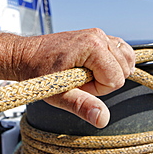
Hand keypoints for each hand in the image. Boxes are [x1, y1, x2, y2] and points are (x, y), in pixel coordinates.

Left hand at [14, 28, 134, 127]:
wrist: (26, 55)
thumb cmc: (38, 72)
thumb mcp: (58, 93)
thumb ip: (82, 105)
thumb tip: (102, 119)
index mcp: (92, 46)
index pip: (116, 79)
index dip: (98, 89)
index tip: (78, 85)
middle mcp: (99, 36)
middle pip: (123, 70)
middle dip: (103, 81)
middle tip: (79, 79)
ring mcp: (99, 34)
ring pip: (126, 60)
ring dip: (109, 72)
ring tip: (85, 73)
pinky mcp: (98, 36)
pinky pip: (121, 51)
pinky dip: (114, 63)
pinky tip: (97, 68)